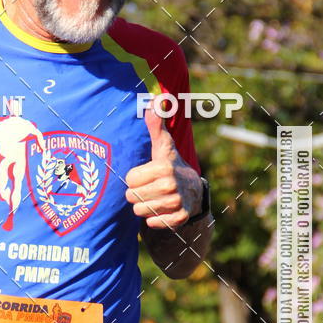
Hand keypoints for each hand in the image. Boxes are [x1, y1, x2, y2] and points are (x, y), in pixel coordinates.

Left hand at [125, 103, 202, 229]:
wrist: (193, 191)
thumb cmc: (170, 165)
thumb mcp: (162, 145)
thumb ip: (155, 124)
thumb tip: (158, 99)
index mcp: (164, 167)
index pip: (130, 180)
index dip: (135, 178)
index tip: (146, 175)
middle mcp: (171, 185)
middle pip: (132, 197)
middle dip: (137, 194)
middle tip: (149, 188)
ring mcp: (176, 203)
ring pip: (139, 211)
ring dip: (144, 207)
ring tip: (154, 198)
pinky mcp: (179, 219)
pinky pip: (152, 224)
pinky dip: (154, 220)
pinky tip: (162, 210)